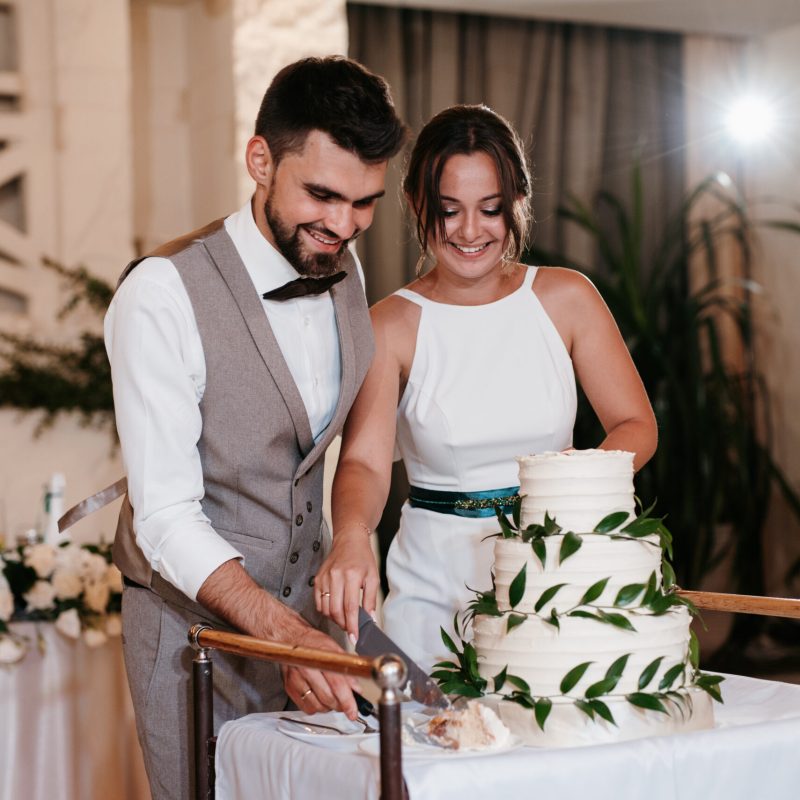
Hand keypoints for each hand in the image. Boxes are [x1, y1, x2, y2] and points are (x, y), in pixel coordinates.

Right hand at [281, 625, 359, 718]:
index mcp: (320, 657)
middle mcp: (307, 669)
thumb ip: (347, 669)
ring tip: (332, 698)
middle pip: (327, 698)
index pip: (337, 684)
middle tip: (346, 704)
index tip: (353, 712)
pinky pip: (306, 707)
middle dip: (340, 705)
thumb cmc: (314, 642)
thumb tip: (356, 688)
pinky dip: (316, 707)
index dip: (347, 701)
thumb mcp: (335, 649)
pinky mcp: (289, 688)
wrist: (291, 638)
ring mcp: (296, 679)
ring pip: (317, 706)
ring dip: (328, 707)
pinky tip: (319, 698)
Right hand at [314, 529, 379, 645]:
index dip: (352, 625)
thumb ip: (371, 599)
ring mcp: (324, 578)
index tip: (354, 638)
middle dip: (343, 624)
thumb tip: (370, 619)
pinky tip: (335, 609)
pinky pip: (318, 602)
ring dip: (334, 618)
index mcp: (351, 575)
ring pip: (325, 608)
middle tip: (351, 629)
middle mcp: (335, 576)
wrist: (349, 540)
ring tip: (344, 619)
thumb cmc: (363, 558)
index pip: (350, 607)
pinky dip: (326, 610)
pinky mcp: (317, 579)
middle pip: (335, 610)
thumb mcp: (373, 577)